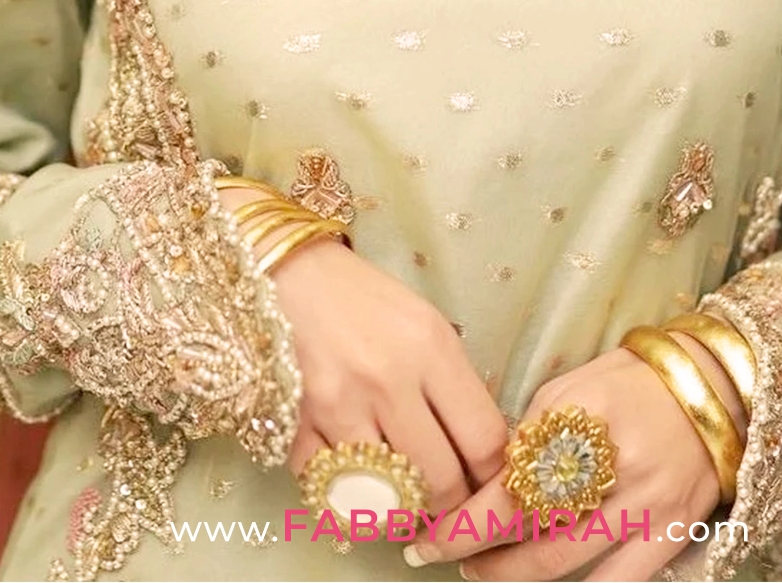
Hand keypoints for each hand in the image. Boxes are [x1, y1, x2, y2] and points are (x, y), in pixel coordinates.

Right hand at [219, 188, 509, 526]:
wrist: (289, 273)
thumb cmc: (365, 300)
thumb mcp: (425, 326)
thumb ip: (451, 386)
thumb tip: (477, 455)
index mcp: (432, 348)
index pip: (484, 440)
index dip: (492, 477)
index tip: (487, 487)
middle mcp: (390, 380)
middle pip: (441, 481)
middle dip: (449, 506)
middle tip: (445, 506)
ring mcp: (339, 406)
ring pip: (388, 498)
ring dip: (399, 509)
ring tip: (402, 500)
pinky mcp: (294, 424)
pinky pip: (330, 489)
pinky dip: (343, 494)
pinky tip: (352, 478)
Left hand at [405, 341, 740, 580]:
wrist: (716, 388)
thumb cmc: (634, 381)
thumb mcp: (575, 385)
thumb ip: (532, 428)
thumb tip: (486, 472)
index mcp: (585, 414)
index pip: (512, 478)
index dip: (466, 515)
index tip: (429, 531)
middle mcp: (616, 462)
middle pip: (530, 523)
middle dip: (477, 547)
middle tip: (439, 552)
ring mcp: (647, 504)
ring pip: (563, 560)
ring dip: (511, 573)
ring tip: (479, 570)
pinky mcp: (671, 534)